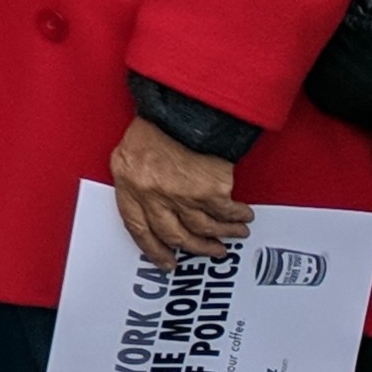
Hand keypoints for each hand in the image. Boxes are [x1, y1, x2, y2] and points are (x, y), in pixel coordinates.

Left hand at [110, 115, 254, 266]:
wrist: (183, 109)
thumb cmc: (155, 127)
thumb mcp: (128, 155)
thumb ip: (135, 183)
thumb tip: (148, 207)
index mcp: (129, 186)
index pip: (138, 228)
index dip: (152, 248)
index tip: (166, 262)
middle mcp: (154, 196)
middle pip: (175, 234)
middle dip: (196, 247)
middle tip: (211, 251)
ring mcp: (182, 196)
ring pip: (204, 227)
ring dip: (223, 234)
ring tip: (235, 234)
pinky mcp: (210, 191)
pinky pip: (225, 212)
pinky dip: (237, 217)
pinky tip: (243, 216)